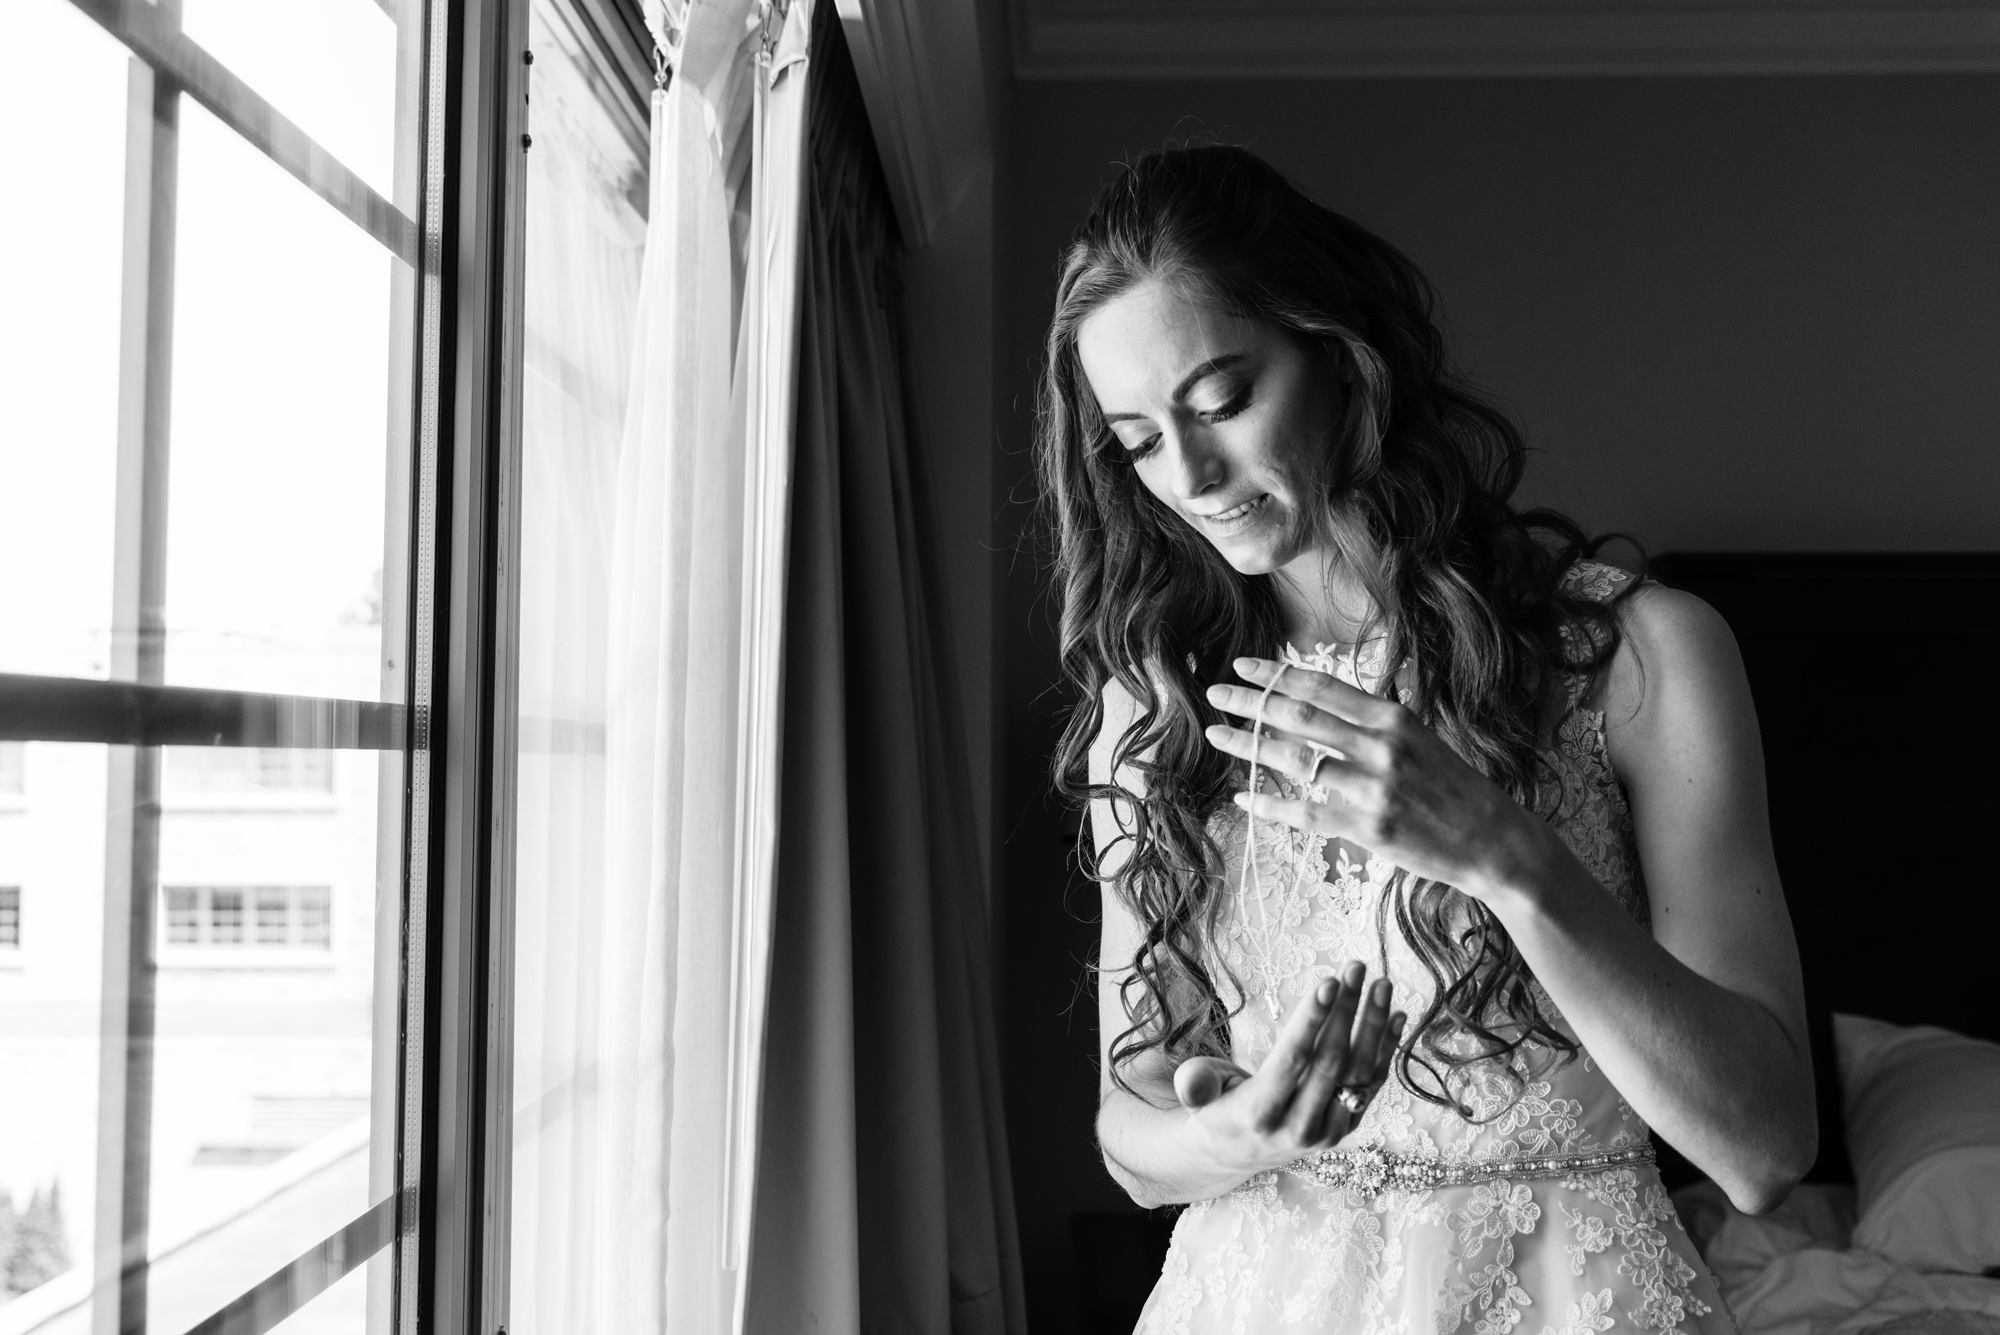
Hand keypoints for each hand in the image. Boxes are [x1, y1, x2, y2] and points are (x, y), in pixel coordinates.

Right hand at [1173, 962, 1405, 1175]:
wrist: (1239, 1153)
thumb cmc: (1217, 1107)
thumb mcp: (1198, 1096)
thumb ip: (1196, 1085)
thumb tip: (1190, 1084)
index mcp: (1259, 1114)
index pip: (1293, 1061)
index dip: (1313, 1021)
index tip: (1330, 982)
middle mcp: (1299, 1127)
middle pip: (1331, 1063)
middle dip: (1347, 1011)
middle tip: (1356, 968)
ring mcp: (1328, 1130)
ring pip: (1359, 1073)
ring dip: (1373, 1026)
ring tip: (1381, 984)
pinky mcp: (1347, 1125)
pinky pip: (1373, 1083)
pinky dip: (1387, 1048)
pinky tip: (1395, 1014)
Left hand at [1203, 656, 1544, 899]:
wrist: (1494, 840)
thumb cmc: (1453, 788)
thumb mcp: (1418, 739)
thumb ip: (1371, 724)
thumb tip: (1318, 704)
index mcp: (1392, 718)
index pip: (1322, 686)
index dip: (1276, 675)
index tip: (1242, 666)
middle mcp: (1380, 747)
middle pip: (1299, 716)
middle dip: (1250, 702)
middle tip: (1215, 693)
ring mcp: (1373, 788)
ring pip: (1294, 760)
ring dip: (1248, 745)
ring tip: (1217, 735)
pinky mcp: (1368, 828)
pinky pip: (1306, 813)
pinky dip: (1270, 805)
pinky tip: (1243, 797)